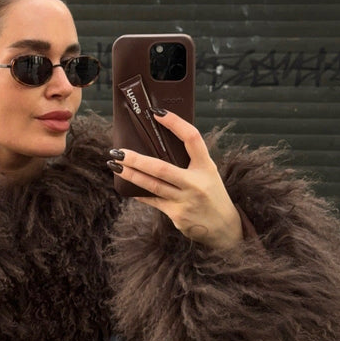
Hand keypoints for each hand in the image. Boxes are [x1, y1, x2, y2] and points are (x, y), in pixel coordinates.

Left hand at [109, 111, 242, 250]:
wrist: (224, 227)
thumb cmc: (212, 194)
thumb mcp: (208, 173)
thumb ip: (189, 161)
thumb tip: (159, 145)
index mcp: (206, 166)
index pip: (191, 138)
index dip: (175, 123)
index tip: (156, 113)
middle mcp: (196, 183)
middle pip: (161, 168)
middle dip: (136, 160)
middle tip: (118, 151)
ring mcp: (185, 200)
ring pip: (152, 185)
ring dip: (131, 175)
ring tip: (115, 167)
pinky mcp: (177, 215)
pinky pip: (153, 201)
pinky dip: (139, 194)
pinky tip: (127, 188)